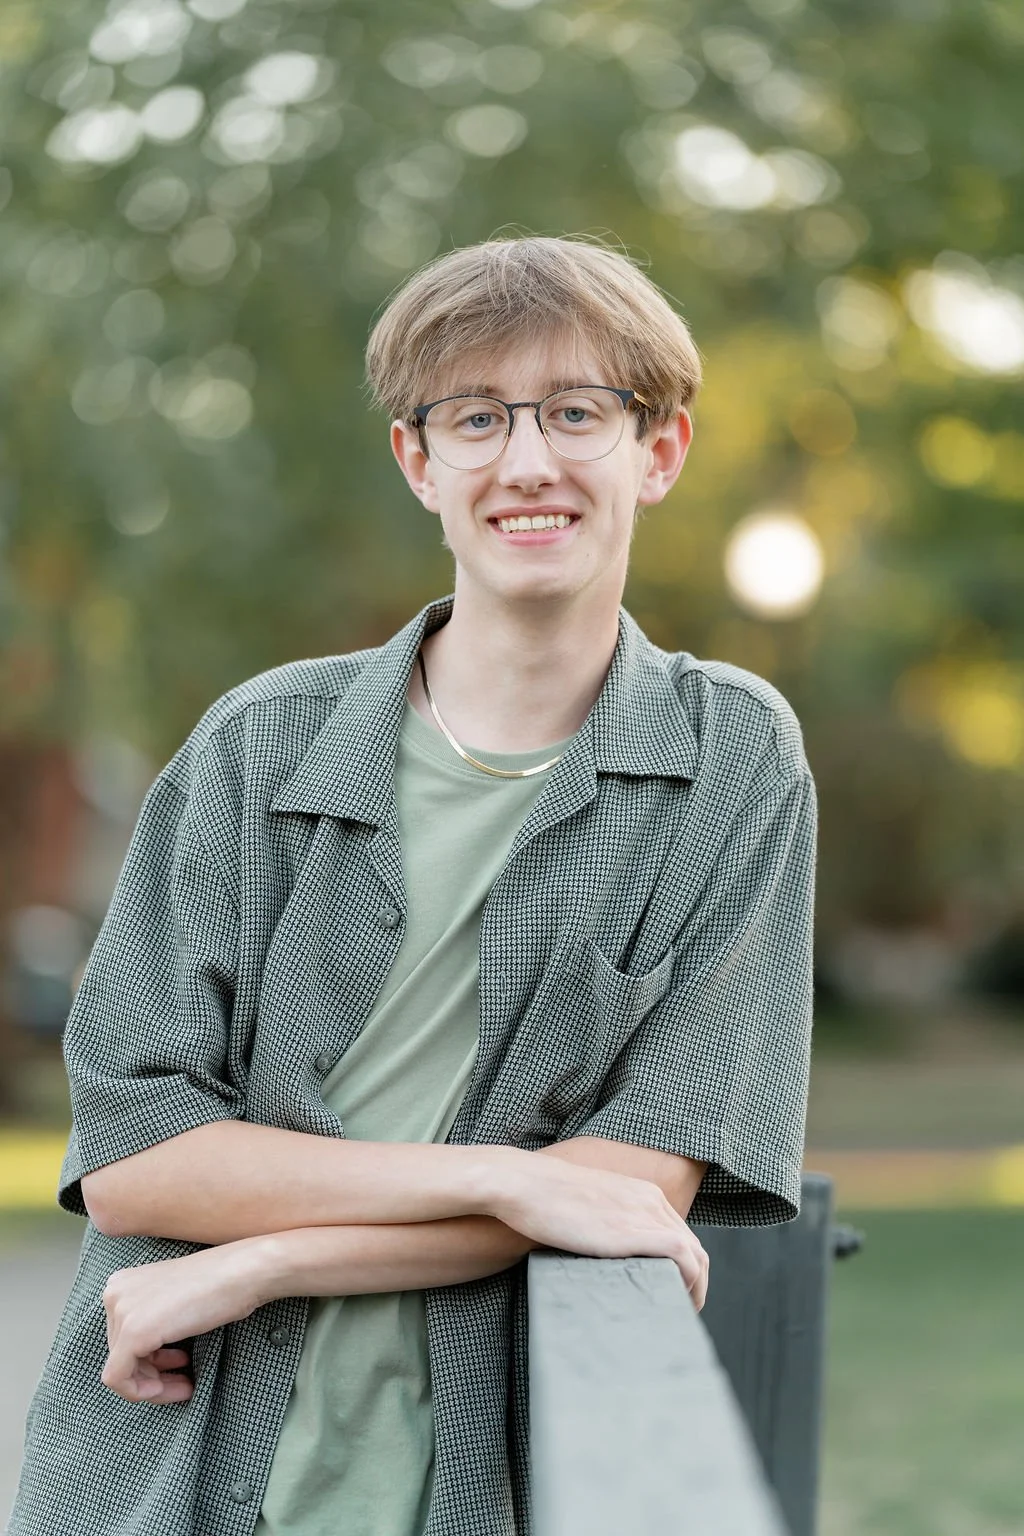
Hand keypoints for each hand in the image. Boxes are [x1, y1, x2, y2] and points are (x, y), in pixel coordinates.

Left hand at [101, 1238, 270, 1403]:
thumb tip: (144, 1360)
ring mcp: (121, 1312)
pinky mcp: (132, 1334)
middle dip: (152, 1374)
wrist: (243, 1273)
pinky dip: (144, 1392)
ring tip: (185, 1386)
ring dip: (153, 1386)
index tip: (178, 1369)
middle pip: (120, 1354)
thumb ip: (151, 1319)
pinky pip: (119, 1379)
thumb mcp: (172, 1300)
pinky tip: (181, 1387)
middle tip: (185, 1382)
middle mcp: (114, 1293)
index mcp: (122, 1282)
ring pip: (120, 1370)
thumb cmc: (219, 1284)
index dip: (149, 1360)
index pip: (121, 1337)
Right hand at [492, 1154, 709, 1307]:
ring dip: (696, 1287)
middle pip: (694, 1246)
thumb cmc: (542, 1197)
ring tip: (681, 1314)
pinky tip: (676, 1303)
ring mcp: (643, 1214)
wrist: (524, 1184)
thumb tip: (603, 1251)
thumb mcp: (587, 1205)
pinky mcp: (633, 1232)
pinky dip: (690, 1282)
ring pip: (695, 1254)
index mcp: (641, 1192)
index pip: (680, 1232)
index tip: (673, 1289)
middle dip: (695, 1280)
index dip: (685, 1265)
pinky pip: (682, 1258)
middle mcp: (650, 1200)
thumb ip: (605, 1223)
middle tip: (681, 1309)